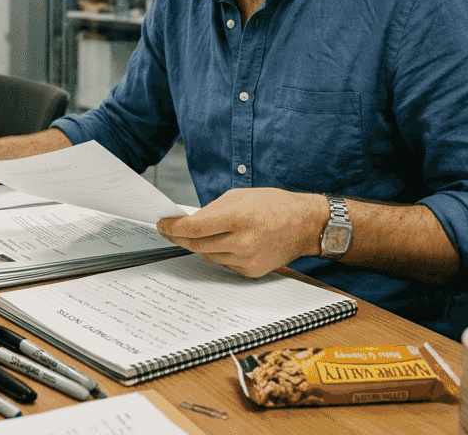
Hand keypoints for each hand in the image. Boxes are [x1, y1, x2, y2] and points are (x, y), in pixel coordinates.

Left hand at [156, 188, 325, 277]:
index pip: (195, 228)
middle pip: (197, 245)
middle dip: (179, 238)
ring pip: (208, 256)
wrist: (305, 225)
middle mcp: (243, 241)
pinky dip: (218, 253)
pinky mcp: (252, 271)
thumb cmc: (274, 205)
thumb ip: (212, 210)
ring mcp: (248, 259)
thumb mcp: (240, 196)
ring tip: (199, 234)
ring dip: (199, 245)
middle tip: (169, 231)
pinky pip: (223, 263)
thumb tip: (188, 222)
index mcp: (239, 217)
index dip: (173, 228)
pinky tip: (225, 243)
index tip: (162, 224)